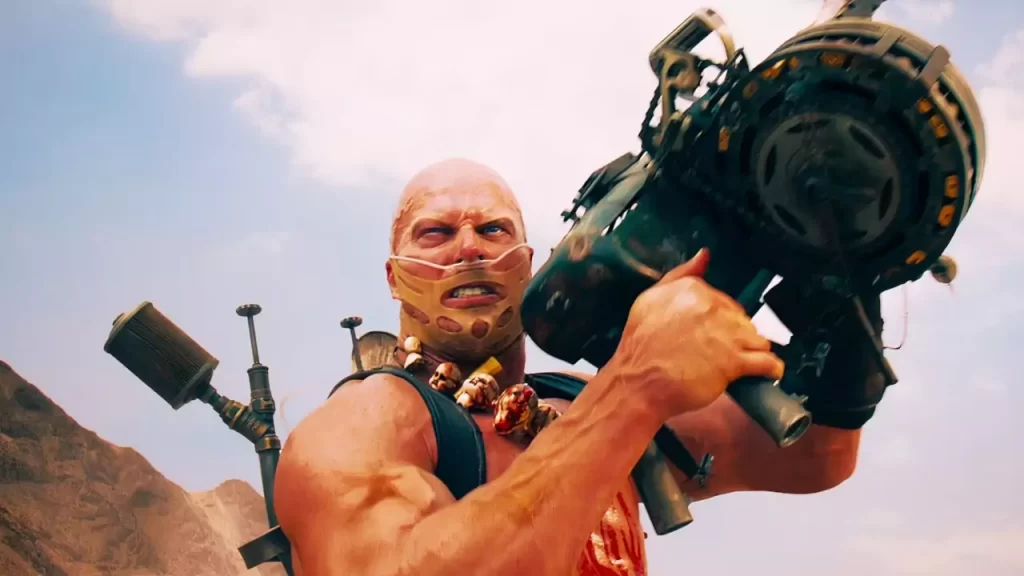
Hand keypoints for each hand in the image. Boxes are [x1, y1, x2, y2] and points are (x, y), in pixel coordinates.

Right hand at [611, 249, 784, 420]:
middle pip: (743, 319)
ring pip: (758, 338)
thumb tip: (704, 255)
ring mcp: (727, 336)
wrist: (637, 382)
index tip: (709, 334)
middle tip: (718, 352)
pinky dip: (770, 369)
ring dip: (751, 351)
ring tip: (736, 363)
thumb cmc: (640, 345)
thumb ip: (680, 275)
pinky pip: (768, 362)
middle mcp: (714, 308)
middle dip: (736, 335)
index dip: (720, 320)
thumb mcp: (650, 299)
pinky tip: (765, 372)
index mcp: (694, 289)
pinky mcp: (736, 363)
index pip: (725, 301)